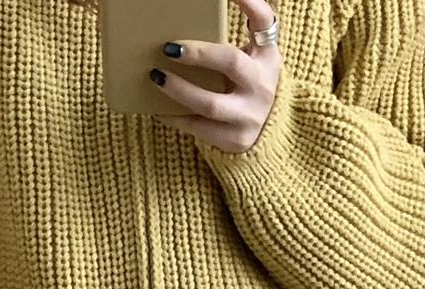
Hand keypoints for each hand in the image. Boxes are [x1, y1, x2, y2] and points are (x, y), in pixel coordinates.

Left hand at [150, 0, 281, 152]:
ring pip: (210, 103)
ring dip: (179, 89)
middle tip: (169, 47)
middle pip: (230, 62)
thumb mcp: (252, 59)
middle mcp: (261, 84)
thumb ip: (230, 40)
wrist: (268, 134)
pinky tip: (157, 107)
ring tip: (156, 76)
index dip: (249, 2)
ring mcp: (249, 115)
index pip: (264, 20)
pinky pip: (198, 128)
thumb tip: (187, 20)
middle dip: (198, 53)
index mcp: (267, 56)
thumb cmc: (249, 86)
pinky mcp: (234, 139)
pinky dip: (174, 116)